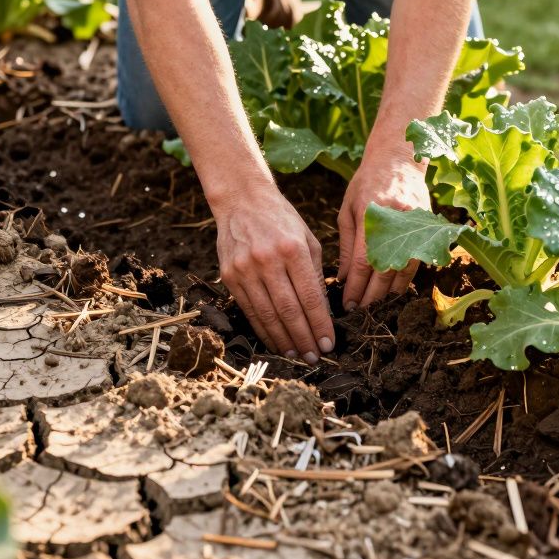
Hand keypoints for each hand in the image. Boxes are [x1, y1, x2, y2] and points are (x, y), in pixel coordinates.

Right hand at [213, 184, 334, 362]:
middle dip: (304, 338)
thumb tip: (324, 311)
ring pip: (267, 315)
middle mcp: (267, 260)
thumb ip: (316, 273)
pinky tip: (275, 341)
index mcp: (292, 249)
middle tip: (314, 357)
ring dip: (283, 339)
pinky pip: (249, 310)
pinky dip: (263, 329)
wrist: (241, 201)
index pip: (310, 297)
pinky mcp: (230, 276)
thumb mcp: (308, 239)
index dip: (320, 324)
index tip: (329, 343)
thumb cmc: (282, 219)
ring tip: (296, 355)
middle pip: (289, 310)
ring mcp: (245, 269)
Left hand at [339, 145, 429, 309]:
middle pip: (386, 271)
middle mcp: (397, 223)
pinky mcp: (428, 229)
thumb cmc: (367, 183)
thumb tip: (344, 279)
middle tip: (359, 313)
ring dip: (389, 293)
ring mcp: (416, 226)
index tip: (347, 303)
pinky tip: (392, 291)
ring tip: (375, 307)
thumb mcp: (348, 209)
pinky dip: (404, 280)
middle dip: (371, 296)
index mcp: (372, 215)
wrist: (399, 159)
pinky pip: (418, 263)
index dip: (357, 287)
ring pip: (405, 271)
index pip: (365, 263)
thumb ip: (348, 245)